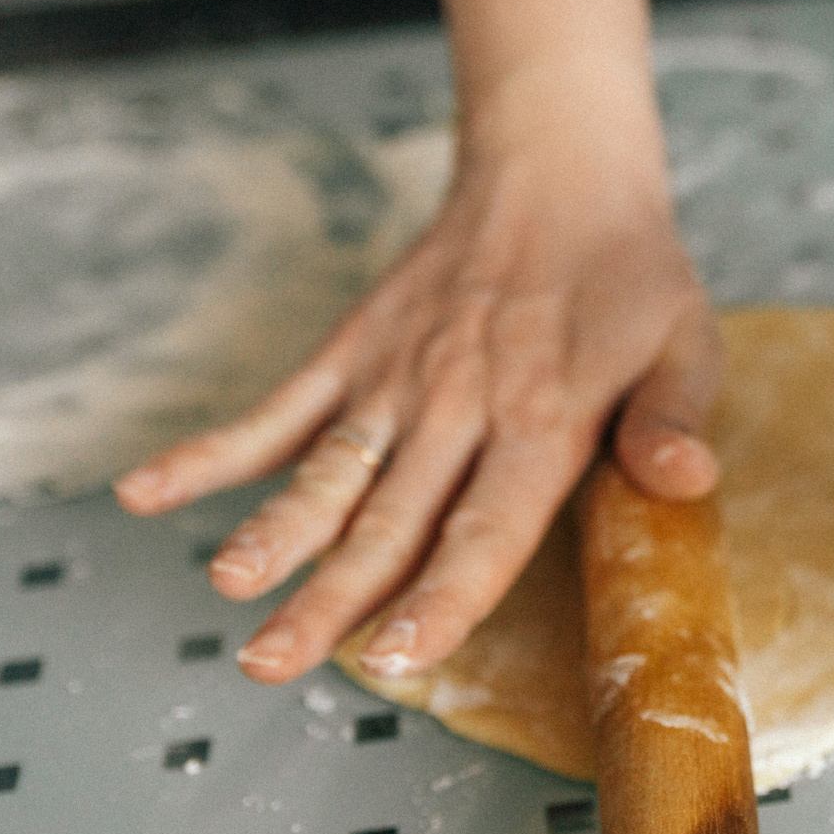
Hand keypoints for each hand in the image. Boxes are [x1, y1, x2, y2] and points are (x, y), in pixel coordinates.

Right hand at [115, 141, 718, 684]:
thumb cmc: (629, 275)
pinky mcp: (352, 349)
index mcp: (544, 416)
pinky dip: (208, 452)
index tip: (397, 652)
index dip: (443, 593)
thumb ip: (673, 419)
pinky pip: (274, 409)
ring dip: (272, 532)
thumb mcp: (685, 342)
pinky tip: (145, 495)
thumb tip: (687, 484)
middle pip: (389, 517)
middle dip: (330, 596)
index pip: (488, 524)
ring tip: (226, 588)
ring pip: (326, 471)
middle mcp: (459, 402)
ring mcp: (395, 375)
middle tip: (274, 663)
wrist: (558, 170)